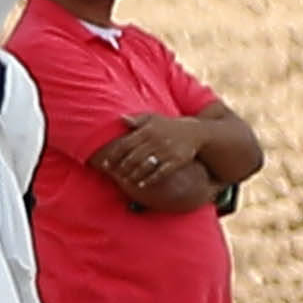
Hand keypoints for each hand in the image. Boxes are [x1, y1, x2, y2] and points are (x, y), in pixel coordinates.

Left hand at [93, 119, 207, 208]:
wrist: (195, 131)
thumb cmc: (169, 125)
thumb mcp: (153, 118)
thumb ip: (137, 120)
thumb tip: (120, 118)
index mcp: (147, 130)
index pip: (125, 144)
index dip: (114, 155)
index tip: (106, 164)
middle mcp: (155, 141)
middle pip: (134, 157)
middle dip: (123, 167)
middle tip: (115, 175)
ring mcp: (167, 151)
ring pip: (146, 166)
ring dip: (135, 175)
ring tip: (126, 181)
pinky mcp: (177, 161)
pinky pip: (162, 172)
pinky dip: (151, 179)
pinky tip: (142, 184)